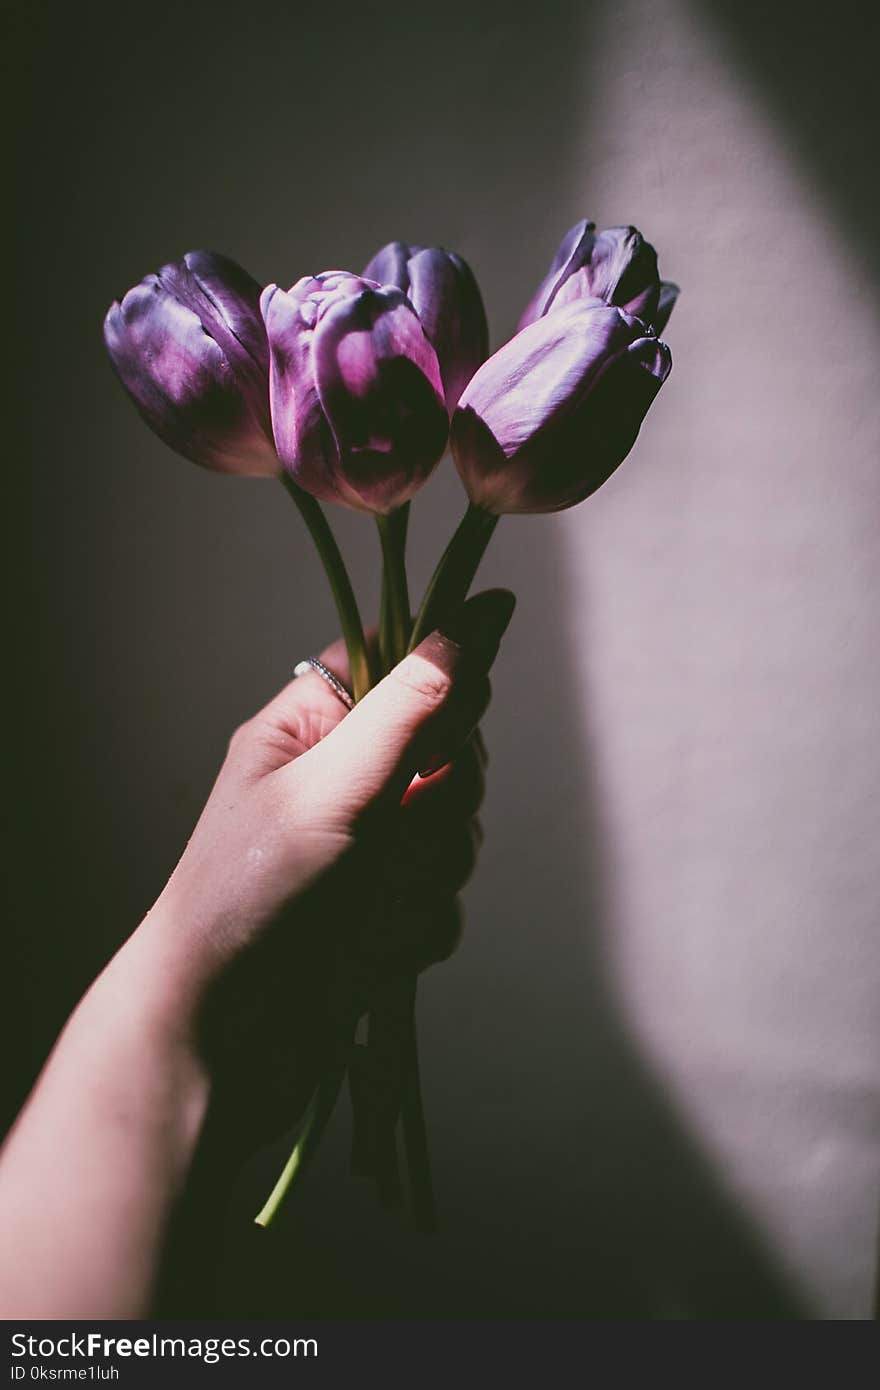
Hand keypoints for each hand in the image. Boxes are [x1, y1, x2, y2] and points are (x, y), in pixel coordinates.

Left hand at [143, 588, 515, 1146]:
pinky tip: (369, 946)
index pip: (399, 668)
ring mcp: (368, 850)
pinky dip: (417, 925)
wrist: (224, 1033)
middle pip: (448, 752)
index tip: (455, 719)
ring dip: (423, 873)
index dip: (441, 684)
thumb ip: (406, 712)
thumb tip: (466, 630)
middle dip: (434, 803)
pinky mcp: (387, 912)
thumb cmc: (248, 895)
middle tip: (389, 830)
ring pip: (458, 831)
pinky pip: (448, 899)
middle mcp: (343, 782)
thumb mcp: (327, 788)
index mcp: (310, 731)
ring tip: (366, 902)